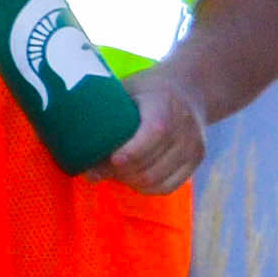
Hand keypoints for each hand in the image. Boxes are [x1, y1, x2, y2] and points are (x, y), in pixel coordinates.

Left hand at [100, 78, 210, 192]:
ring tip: (114, 172)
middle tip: (97, 170)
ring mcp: (194, 146)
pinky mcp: (197, 160)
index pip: (155, 133)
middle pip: (151, 165)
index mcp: (166, 104)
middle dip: (120, 173)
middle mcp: (185, 127)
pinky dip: (146, 188)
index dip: (131, 152)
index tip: (109, 159)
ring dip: (130, 182)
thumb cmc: (149, 90)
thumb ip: (107, 117)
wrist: (190, 89)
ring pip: (156, 181)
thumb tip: (81, 155)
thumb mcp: (127, 90)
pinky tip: (133, 178)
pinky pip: (167, 187)